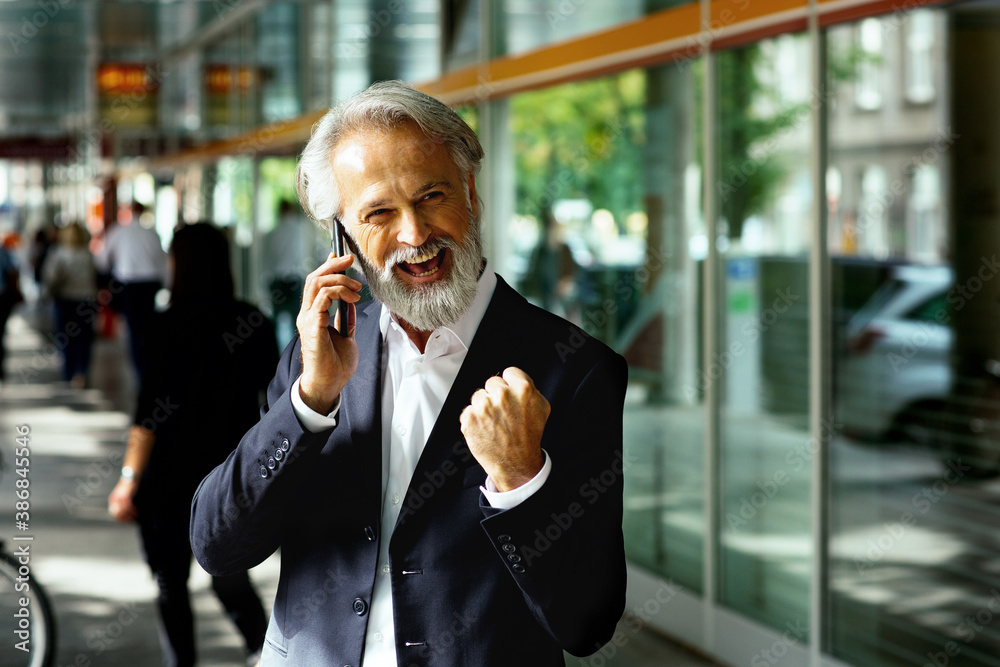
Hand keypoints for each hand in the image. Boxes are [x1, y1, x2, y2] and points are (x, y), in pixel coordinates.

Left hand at [108, 479, 138, 522]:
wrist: (130, 476)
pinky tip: (136, 511)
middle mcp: (114, 500)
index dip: (121, 519)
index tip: (128, 520)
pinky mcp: (125, 496)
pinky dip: (132, 510)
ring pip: (123, 512)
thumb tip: (125, 512)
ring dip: (130, 515)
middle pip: (118, 515)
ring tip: (135, 515)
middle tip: (132, 519)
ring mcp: (119, 498)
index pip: (114, 514)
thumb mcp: (122, 495)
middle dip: (126, 518)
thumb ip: (122, 503)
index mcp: (112, 500)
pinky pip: (127, 507)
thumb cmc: (128, 486)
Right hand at [296, 253, 363, 413]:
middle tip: (351, 260)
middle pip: (315, 277)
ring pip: (317, 283)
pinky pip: (323, 298)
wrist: (329, 384)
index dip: (328, 266)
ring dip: (340, 279)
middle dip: (334, 264)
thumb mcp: (346, 335)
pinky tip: (353, 299)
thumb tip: (351, 302)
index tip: (342, 256)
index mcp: (313, 315)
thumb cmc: (336, 364)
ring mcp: (308, 319)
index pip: (316, 283)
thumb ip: (345, 318)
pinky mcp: (313, 325)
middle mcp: (307, 314)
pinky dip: (339, 292)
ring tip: (357, 288)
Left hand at [460, 367, 549, 491]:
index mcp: (522, 389)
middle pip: (492, 382)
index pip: (509, 372)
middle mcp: (502, 395)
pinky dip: (473, 419)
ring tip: (495, 423)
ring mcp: (484, 406)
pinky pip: (468, 410)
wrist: (516, 463)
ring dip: (484, 407)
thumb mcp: (542, 408)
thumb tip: (517, 380)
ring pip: (479, 395)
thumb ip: (531, 389)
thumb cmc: (529, 437)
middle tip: (504, 413)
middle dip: (496, 395)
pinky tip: (485, 429)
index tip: (511, 396)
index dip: (510, 384)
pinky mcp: (470, 418)